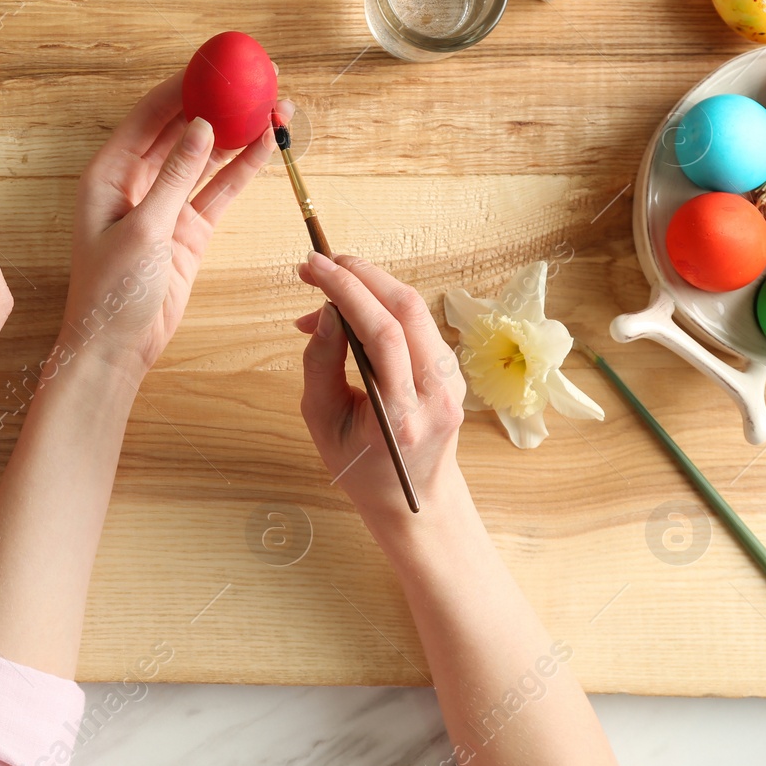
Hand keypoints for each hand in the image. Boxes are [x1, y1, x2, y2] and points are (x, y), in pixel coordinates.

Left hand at [64, 71, 286, 379]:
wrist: (115, 349)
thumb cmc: (110, 292)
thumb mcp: (144, 229)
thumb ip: (175, 177)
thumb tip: (202, 126)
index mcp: (107, 174)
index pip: (149, 115)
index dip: (184, 86)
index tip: (218, 63)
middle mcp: (134, 183)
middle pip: (181, 130)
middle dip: (218, 104)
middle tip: (255, 80)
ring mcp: (164, 205)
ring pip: (205, 159)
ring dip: (237, 134)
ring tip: (274, 107)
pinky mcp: (187, 230)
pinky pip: (217, 191)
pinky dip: (241, 171)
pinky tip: (267, 146)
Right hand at [296, 253, 468, 530]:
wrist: (413, 500)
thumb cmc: (361, 468)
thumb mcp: (322, 421)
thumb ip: (321, 363)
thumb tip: (325, 310)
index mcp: (401, 415)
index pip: (381, 334)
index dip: (346, 291)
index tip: (312, 268)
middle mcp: (436, 393)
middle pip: (406, 309)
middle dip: (361, 275)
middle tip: (320, 265)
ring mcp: (452, 381)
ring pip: (415, 309)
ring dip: (370, 287)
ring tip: (328, 288)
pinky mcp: (452, 370)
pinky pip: (418, 323)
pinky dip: (382, 306)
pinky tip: (352, 311)